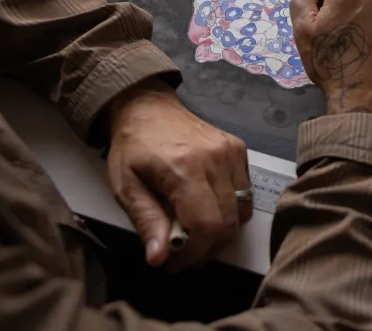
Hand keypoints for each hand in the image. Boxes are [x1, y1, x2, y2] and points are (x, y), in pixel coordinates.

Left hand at [105, 78, 251, 270]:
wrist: (148, 107)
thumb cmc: (133, 146)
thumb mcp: (126, 187)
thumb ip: (146, 222)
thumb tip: (159, 258)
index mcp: (185, 168)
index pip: (207, 226)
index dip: (195, 254)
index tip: (175, 263)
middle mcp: (216, 159)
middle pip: (229, 224)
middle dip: (207, 249)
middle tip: (184, 252)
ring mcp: (232, 153)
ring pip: (242, 211)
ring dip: (221, 231)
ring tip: (195, 231)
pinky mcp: (240, 150)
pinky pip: (245, 193)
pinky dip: (230, 209)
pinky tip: (207, 207)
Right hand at [290, 0, 371, 121]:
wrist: (365, 96)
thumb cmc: (330, 62)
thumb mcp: (302, 30)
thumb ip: (302, 1)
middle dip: (339, 0)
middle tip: (329, 28)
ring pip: (366, 5)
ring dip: (355, 15)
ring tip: (346, 44)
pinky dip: (369, 29)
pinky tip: (361, 51)